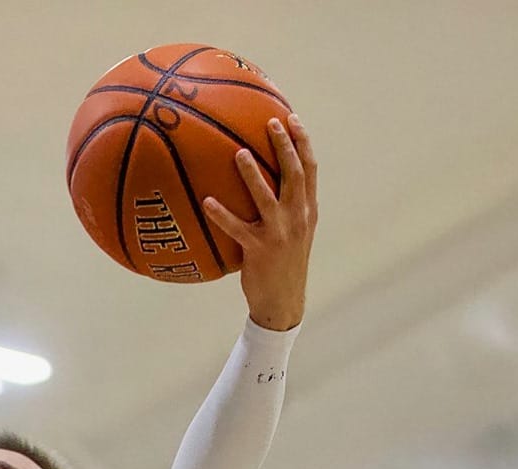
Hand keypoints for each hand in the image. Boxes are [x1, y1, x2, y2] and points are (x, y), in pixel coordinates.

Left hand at [206, 113, 317, 331]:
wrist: (283, 301)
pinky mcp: (259, 250)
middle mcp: (298, 217)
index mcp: (307, 210)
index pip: (310, 169)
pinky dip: (222, 214)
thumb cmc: (282, 264)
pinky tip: (206, 202)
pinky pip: (237, 228)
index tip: (293, 118)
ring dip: (253, 174)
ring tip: (239, 153)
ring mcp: (280, 233)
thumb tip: (267, 179)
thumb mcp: (293, 232)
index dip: (303, 142)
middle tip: (271, 122)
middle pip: (295, 174)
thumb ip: (286, 206)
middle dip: (284, 146)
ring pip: (267, 197)